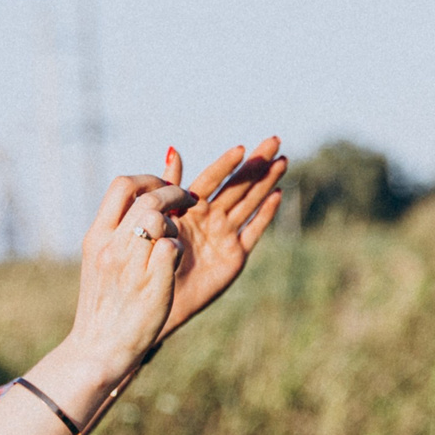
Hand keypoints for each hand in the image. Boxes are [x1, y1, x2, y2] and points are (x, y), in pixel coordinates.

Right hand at [60, 175, 187, 384]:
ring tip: (175, 238)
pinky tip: (176, 261)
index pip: (122, 185)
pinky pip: (172, 247)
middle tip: (188, 201)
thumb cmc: (105, 305)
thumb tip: (142, 202)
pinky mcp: (151, 284)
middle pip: (147, 198)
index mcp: (96, 237)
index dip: (149, 179)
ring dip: (175, 222)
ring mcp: (130, 265)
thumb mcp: (103, 261)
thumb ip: (119, 229)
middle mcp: (110, 246)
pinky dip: (179, 248)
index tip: (163, 188)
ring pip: (159, 219)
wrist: (98, 348)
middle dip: (175, 192)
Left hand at [159, 138, 286, 337]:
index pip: (212, 179)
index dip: (226, 164)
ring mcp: (225, 234)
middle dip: (256, 164)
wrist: (156, 294)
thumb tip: (172, 148)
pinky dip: (265, 214)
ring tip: (282, 161)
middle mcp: (212, 217)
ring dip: (266, 182)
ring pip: (250, 202)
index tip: (241, 148)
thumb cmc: (152, 257)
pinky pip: (253, 231)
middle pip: (238, 185)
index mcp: (191, 207)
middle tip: (274, 140)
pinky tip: (277, 196)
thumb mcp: (159, 216)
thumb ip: (170, 185)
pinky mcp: (235, 255)